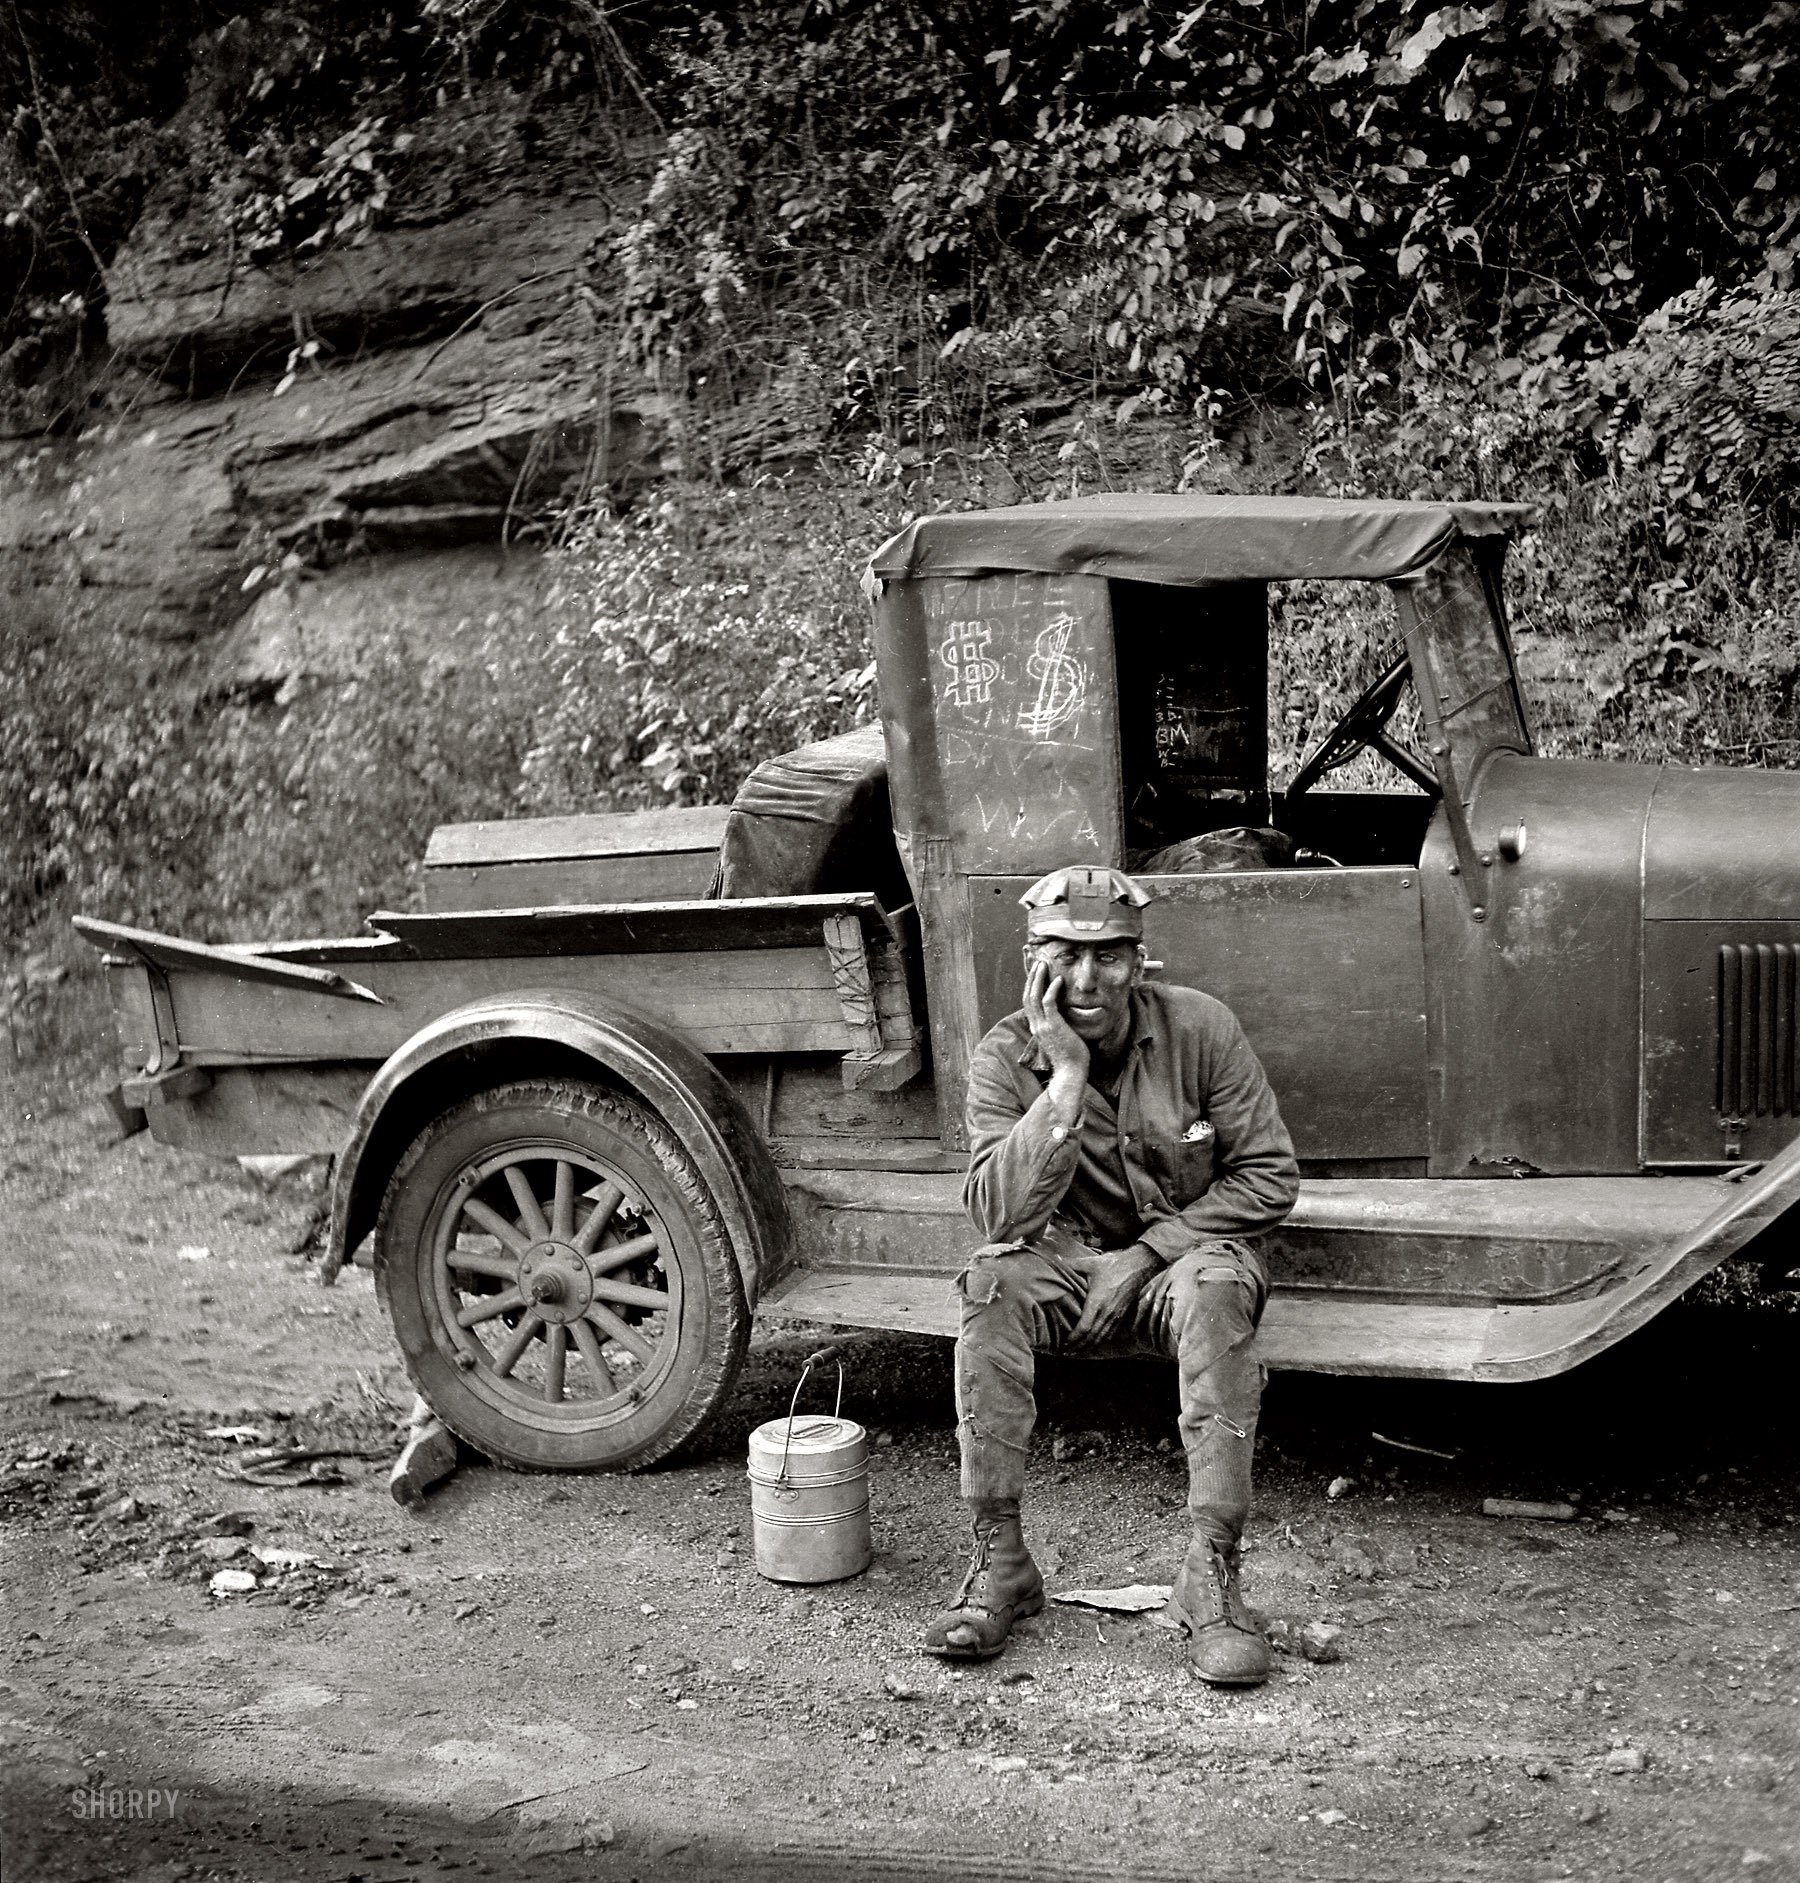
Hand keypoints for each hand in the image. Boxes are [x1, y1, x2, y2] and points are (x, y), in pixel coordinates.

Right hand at [1024, 955, 1088, 1095]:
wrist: (1071, 1071)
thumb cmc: (1070, 1056)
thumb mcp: (1060, 1037)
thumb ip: (1058, 1024)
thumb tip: (1064, 1014)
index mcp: (1037, 1027)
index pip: (1028, 1002)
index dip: (1030, 986)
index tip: (1036, 974)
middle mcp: (1036, 1025)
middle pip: (1027, 996)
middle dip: (1031, 978)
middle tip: (1038, 963)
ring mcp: (1043, 1026)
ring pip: (1034, 997)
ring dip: (1038, 979)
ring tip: (1043, 965)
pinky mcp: (1053, 1026)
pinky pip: (1048, 1003)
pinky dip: (1052, 989)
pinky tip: (1059, 980)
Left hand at [1068, 1244, 1160, 1347]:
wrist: (1138, 1267)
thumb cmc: (1113, 1265)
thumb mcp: (1090, 1263)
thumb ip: (1071, 1265)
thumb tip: (1055, 1261)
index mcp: (1097, 1302)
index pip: (1084, 1327)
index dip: (1074, 1338)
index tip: (1064, 1342)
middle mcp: (1107, 1312)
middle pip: (1091, 1337)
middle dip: (1079, 1346)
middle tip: (1066, 1351)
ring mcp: (1115, 1315)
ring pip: (1101, 1337)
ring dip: (1089, 1346)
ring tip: (1077, 1351)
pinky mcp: (1121, 1315)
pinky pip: (1110, 1333)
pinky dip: (1100, 1341)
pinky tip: (1093, 1343)